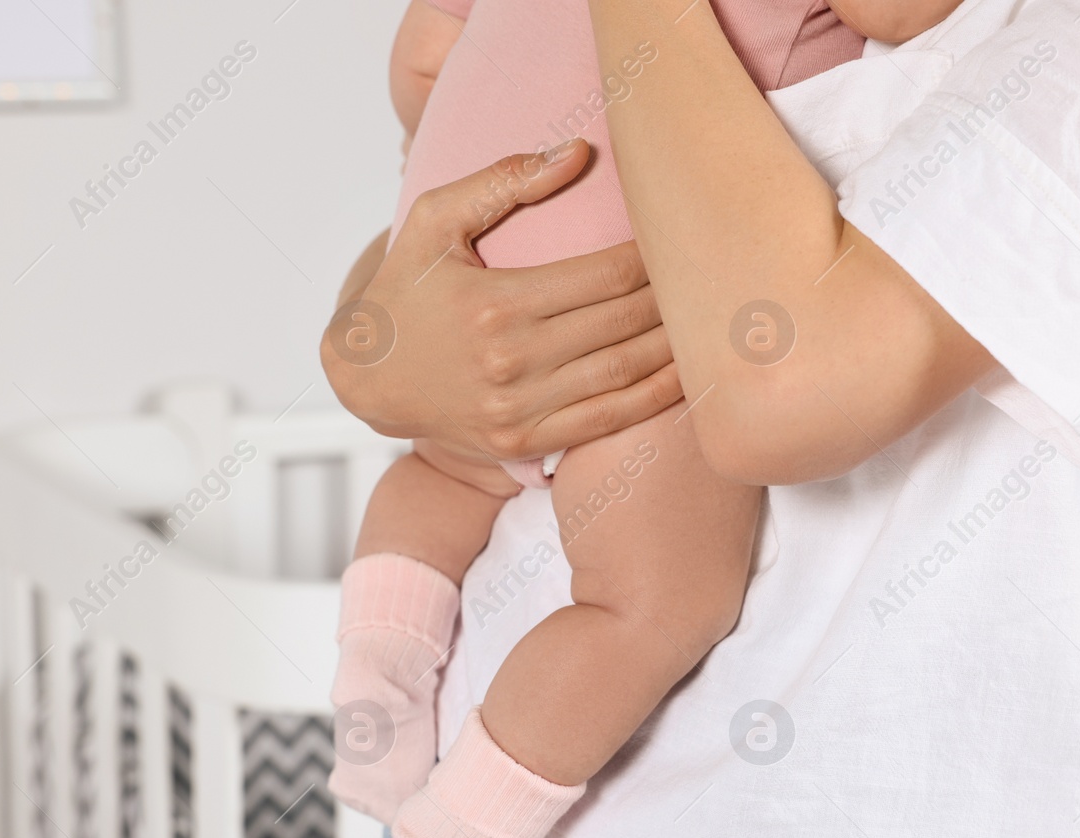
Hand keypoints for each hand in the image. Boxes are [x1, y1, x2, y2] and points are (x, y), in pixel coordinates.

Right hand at [321, 140, 681, 462]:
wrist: (366, 379)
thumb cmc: (405, 291)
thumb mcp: (433, 220)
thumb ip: (503, 181)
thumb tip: (578, 153)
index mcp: (497, 303)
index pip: (606, 275)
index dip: (656, 256)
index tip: (681, 238)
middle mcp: (512, 360)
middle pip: (624, 322)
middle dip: (677, 298)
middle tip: (711, 275)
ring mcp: (520, 408)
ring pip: (625, 373)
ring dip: (677, 347)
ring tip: (713, 321)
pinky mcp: (524, 442)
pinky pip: (607, 420)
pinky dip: (654, 398)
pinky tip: (687, 376)